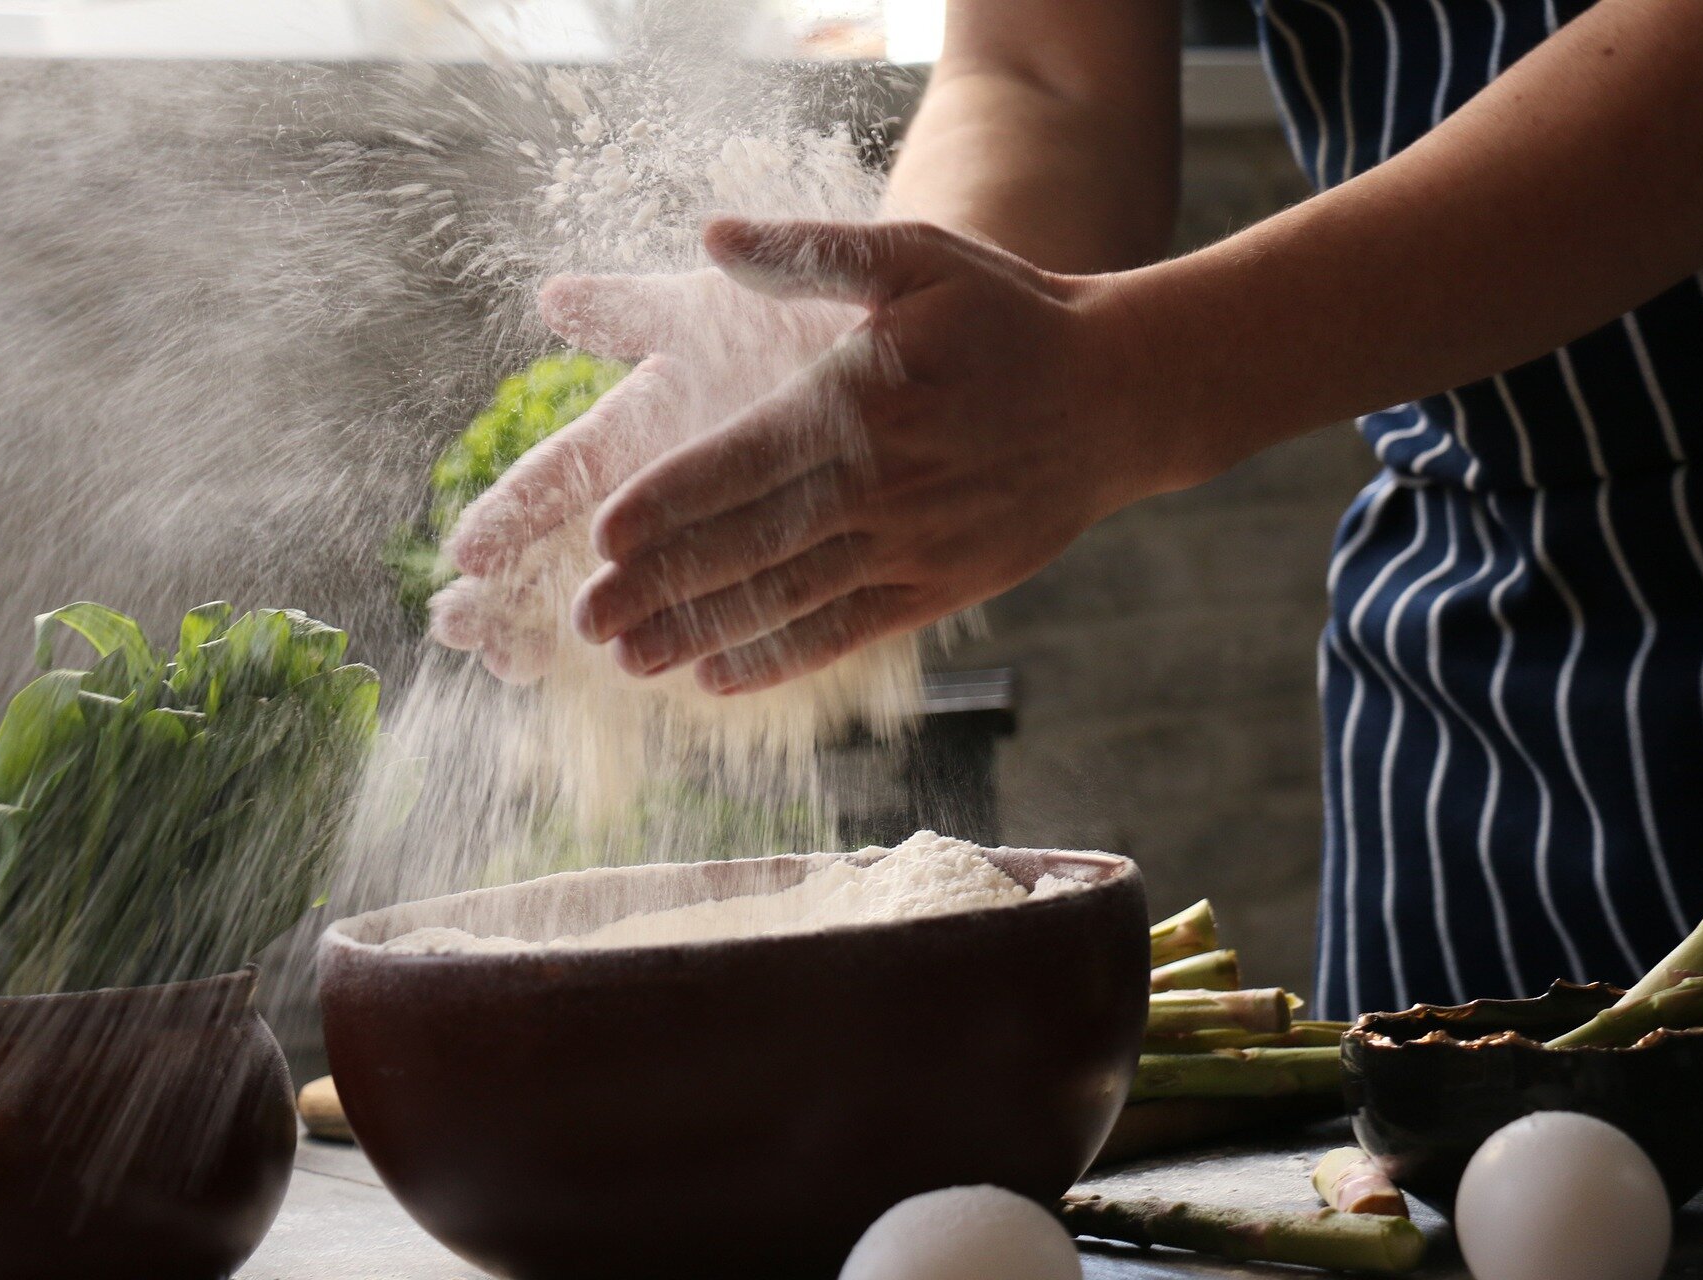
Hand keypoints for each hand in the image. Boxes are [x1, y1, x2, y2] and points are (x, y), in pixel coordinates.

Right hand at [428, 265, 860, 681]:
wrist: (907, 337)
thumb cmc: (807, 312)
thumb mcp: (723, 306)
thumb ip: (642, 307)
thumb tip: (555, 299)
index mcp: (649, 420)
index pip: (564, 472)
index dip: (516, 509)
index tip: (466, 553)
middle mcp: (671, 479)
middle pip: (576, 544)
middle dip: (515, 584)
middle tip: (465, 635)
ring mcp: (720, 517)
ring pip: (645, 586)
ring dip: (589, 623)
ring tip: (521, 669)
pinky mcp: (782, 544)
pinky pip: (737, 601)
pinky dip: (704, 635)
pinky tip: (670, 672)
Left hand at [569, 218, 1173, 694]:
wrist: (1118, 397)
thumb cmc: (1008, 317)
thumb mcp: (917, 257)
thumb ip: (810, 251)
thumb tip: (710, 237)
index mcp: (862, 402)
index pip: (741, 461)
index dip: (667, 503)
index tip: (599, 537)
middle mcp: (881, 485)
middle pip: (749, 543)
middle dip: (660, 584)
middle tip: (584, 617)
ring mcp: (912, 545)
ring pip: (787, 598)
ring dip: (701, 631)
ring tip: (628, 659)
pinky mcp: (940, 587)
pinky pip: (846, 630)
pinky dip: (781, 657)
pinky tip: (720, 676)